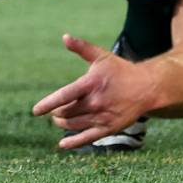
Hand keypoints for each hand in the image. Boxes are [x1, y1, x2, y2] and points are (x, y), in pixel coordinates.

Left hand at [31, 33, 160, 150]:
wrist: (146, 88)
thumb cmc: (120, 70)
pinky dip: (73, 143)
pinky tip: (62, 145)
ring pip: (73, 125)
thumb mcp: (101, 56)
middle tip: (54, 110)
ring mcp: (102, 117)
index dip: (48, 104)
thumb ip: (81, 47)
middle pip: (66, 112)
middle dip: (57, 112)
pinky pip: (87, 138)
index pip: (64, 95)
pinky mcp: (108, 128)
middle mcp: (95, 102)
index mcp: (91, 84)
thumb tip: (64, 37)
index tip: (35, 111)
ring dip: (62, 124)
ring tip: (58, 119)